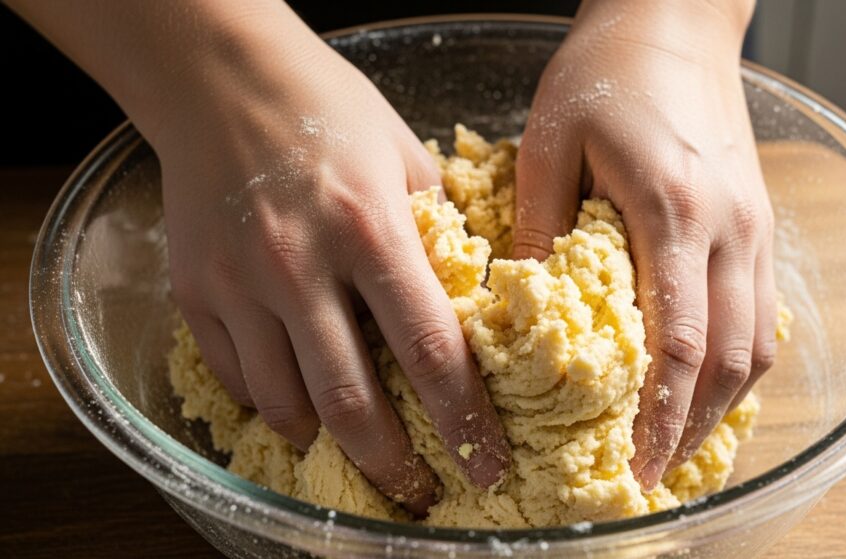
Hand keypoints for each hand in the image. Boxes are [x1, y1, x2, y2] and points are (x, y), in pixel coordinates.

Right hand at [154, 28, 508, 513]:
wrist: (221, 78)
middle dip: (391, 464)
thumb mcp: (408, 159)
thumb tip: (472, 304)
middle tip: (419, 490)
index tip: (485, 463)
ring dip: (327, 440)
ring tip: (358, 445)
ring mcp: (238, 284)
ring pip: (284, 404)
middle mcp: (299, 266)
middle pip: (350, 402)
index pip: (429, 350)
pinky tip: (297, 393)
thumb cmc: (329, 110)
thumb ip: (442, 235)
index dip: (463, 421)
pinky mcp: (194, 292)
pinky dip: (271, 400)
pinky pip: (234, 378)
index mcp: (370, 230)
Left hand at [514, 0, 774, 490]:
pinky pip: (761, 315)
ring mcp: (755, 228)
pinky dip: (736, 365)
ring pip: (756, 345)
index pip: (679, 341)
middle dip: (690, 430)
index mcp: (672, 209)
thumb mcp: (548, 144)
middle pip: (728, 360)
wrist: (674, 21)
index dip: (659, 416)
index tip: (634, 465)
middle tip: (650, 475)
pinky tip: (704, 387)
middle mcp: (729, 229)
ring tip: (675, 447)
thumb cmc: (605, 73)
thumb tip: (516, 311)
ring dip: (719, 407)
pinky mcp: (758, 224)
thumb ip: (537, 229)